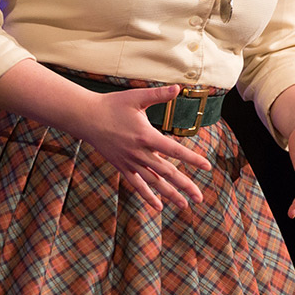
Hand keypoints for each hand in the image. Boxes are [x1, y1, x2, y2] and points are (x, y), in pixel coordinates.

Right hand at [76, 84, 212, 211]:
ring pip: (153, 182)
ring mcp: (130, 162)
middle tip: (200, 198)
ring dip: (170, 194)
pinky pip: (137, 185)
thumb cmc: (113, 105)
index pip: (174, 150)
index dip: (192, 158)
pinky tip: (159, 207)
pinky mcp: (122, 167)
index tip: (207, 166)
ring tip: (185, 205)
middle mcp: (139, 153)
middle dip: (185, 185)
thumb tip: (178, 87)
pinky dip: (148, 196)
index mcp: (146, 135)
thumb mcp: (136, 97)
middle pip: (166, 172)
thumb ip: (158, 95)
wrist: (87, 118)